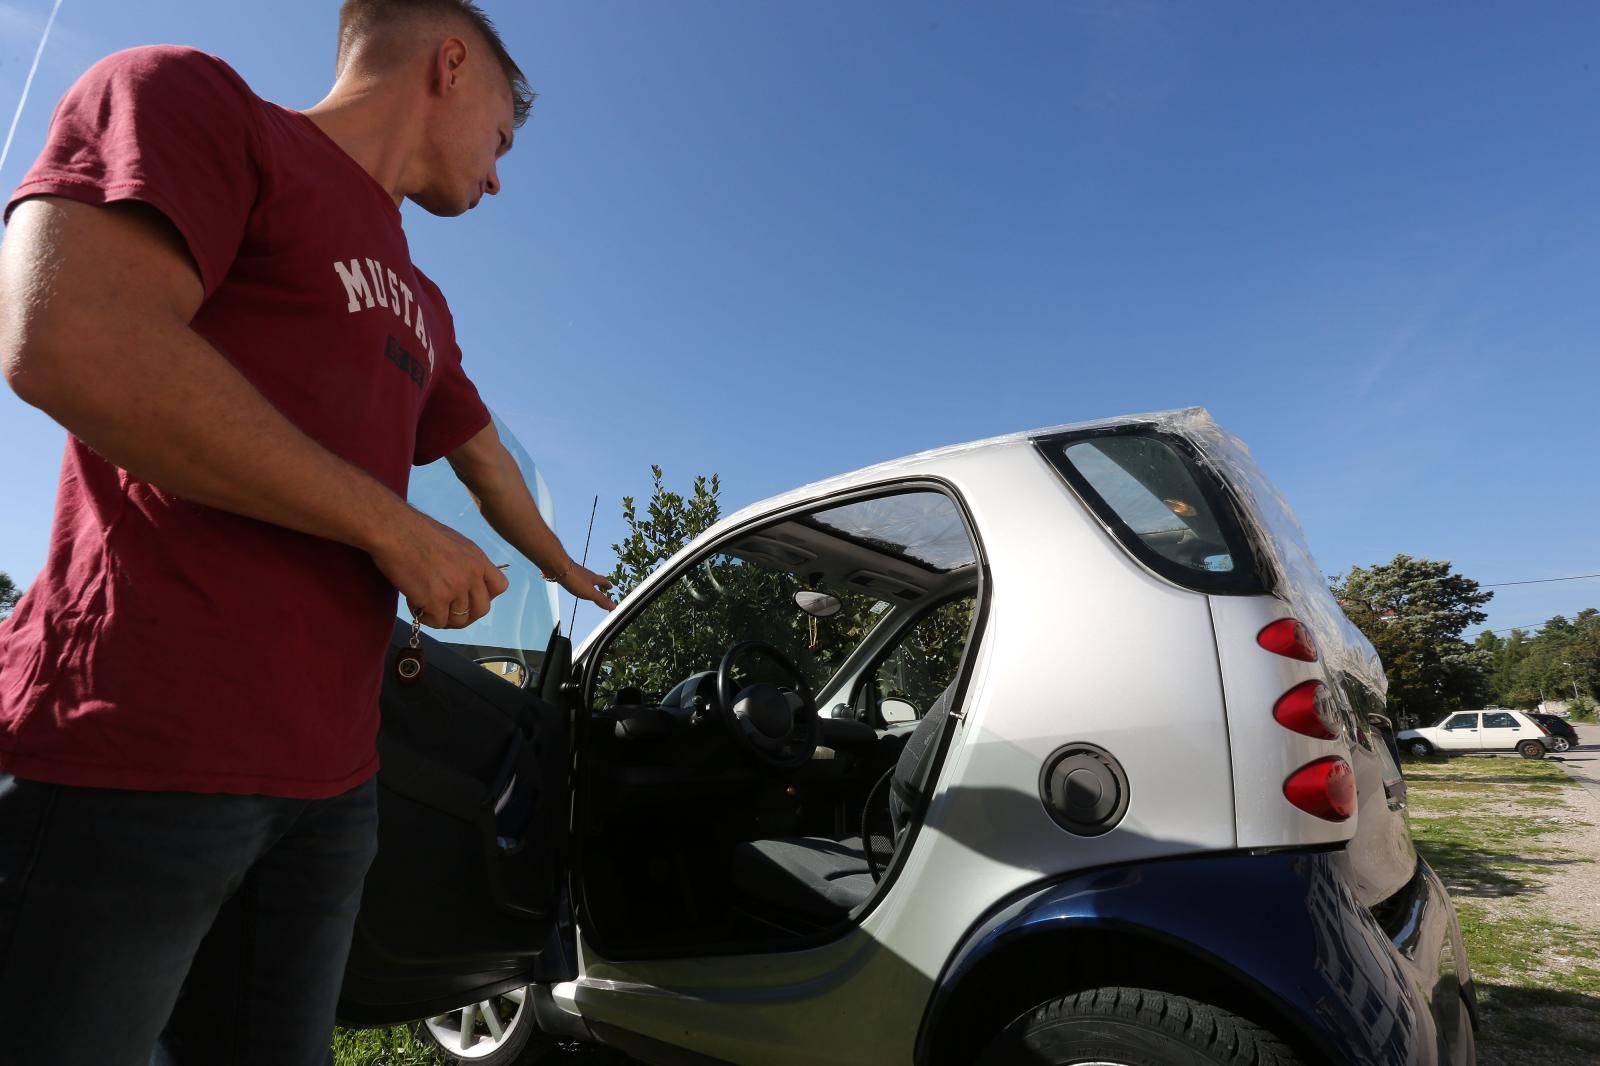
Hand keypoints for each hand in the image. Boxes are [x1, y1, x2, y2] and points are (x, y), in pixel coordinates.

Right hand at [369, 507, 509, 628]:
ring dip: (442, 617)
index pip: (499, 586)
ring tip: (424, 604)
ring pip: (459, 620)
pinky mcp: (437, 600)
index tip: (468, 597)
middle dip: (465, 615)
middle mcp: (472, 574)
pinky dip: (426, 618)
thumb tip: (461, 582)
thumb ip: (464, 563)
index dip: (485, 596)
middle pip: (481, 609)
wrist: (395, 530)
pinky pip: (438, 622)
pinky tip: (415, 604)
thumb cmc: (415, 532)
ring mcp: (456, 588)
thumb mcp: (453, 543)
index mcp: (478, 559)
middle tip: (446, 612)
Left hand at [556, 562, 615, 610]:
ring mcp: (575, 573)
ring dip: (587, 582)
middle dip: (598, 583)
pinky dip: (575, 581)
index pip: (603, 581)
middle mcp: (585, 574)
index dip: (607, 585)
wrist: (557, 566)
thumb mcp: (589, 592)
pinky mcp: (565, 573)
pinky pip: (572, 577)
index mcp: (593, 578)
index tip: (611, 587)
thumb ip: (601, 599)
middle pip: (594, 578)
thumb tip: (614, 607)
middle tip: (601, 586)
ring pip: (583, 578)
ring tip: (586, 586)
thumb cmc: (574, 579)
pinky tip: (571, 583)